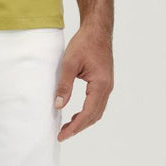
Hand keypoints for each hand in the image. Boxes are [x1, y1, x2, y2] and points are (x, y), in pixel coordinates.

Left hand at [54, 23, 112, 141]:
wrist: (97, 30)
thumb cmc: (85, 43)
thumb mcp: (69, 63)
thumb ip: (64, 85)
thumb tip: (58, 105)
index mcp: (100, 85)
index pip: (88, 113)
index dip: (75, 127)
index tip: (62, 135)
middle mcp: (107, 88)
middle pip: (94, 116)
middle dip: (79, 127)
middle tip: (62, 134)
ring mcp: (107, 86)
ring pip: (97, 111)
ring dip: (83, 121)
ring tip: (67, 127)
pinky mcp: (104, 83)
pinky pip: (97, 104)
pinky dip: (87, 113)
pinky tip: (76, 114)